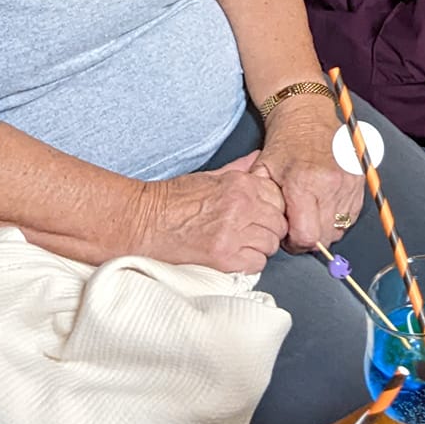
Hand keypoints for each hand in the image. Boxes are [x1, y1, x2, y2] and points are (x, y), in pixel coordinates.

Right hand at [132, 152, 286, 272]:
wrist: (145, 222)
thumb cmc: (173, 199)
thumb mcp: (211, 176)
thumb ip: (240, 169)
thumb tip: (258, 159)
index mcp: (240, 185)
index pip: (279, 199)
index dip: (272, 209)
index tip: (261, 215)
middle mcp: (242, 207)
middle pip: (278, 223)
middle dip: (268, 229)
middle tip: (251, 232)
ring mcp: (234, 234)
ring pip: (270, 245)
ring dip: (259, 247)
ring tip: (240, 244)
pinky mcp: (224, 258)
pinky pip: (256, 264)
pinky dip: (248, 263)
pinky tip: (233, 256)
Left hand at [258, 98, 365, 250]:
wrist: (307, 114)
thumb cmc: (284, 143)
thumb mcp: (262, 170)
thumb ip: (263, 203)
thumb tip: (271, 232)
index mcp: (303, 183)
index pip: (307, 236)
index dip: (295, 243)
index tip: (288, 235)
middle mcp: (330, 185)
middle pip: (326, 237)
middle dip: (310, 238)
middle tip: (298, 224)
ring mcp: (348, 182)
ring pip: (340, 228)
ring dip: (325, 227)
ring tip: (311, 212)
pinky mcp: (360, 180)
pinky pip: (352, 215)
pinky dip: (339, 217)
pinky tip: (325, 205)